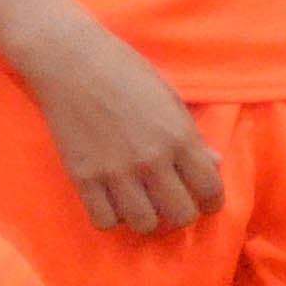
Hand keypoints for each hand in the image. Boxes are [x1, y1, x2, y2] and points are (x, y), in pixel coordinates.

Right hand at [15, 12, 220, 233]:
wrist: (70, 60)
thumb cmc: (124, 71)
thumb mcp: (168, 97)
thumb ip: (191, 136)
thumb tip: (214, 163)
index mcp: (178, 136)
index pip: (210, 190)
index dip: (212, 201)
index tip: (203, 200)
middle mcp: (151, 159)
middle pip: (180, 216)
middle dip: (180, 213)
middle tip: (170, 202)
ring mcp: (116, 171)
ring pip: (144, 224)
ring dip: (146, 217)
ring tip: (140, 203)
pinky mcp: (83, 177)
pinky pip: (104, 221)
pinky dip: (111, 216)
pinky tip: (112, 200)